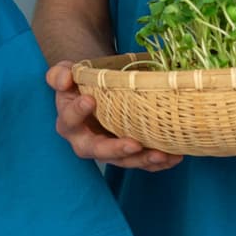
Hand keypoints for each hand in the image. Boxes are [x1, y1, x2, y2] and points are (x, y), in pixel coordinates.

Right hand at [46, 61, 183, 171]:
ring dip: (143, 160)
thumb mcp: (67, 73)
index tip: (90, 100)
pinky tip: (174, 157)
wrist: (97, 92)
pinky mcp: (127, 154)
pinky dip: (159, 163)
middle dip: (117, 149)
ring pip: (124, 161)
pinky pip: (142, 162)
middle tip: (134, 143)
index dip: (77, 111)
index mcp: (69, 123)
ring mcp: (109, 151)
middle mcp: (86, 142)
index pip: (69, 119)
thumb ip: (60, 74)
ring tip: (162, 154)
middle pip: (98, 150)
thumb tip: (65, 80)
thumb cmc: (81, 83)